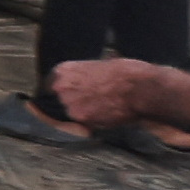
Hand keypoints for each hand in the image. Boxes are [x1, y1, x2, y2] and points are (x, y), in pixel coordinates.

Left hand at [52, 56, 189, 131]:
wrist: (142, 88)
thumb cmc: (127, 73)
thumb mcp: (99, 66)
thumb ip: (82, 76)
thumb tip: (79, 84)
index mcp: (63, 70)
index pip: (48, 85)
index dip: (58, 92)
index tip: (64, 95)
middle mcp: (61, 87)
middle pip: (55, 100)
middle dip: (68, 102)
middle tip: (88, 101)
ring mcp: (69, 105)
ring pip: (68, 113)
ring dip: (79, 113)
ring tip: (100, 107)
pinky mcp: (81, 119)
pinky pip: (81, 123)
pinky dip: (90, 122)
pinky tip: (105, 114)